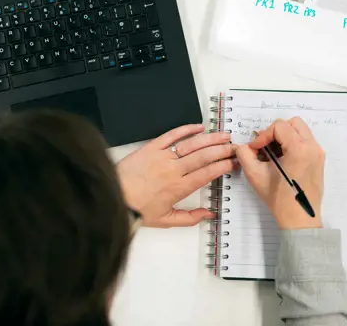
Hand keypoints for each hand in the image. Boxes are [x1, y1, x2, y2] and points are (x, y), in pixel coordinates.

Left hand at [117, 124, 235, 227]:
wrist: (112, 197)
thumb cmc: (137, 210)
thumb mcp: (165, 220)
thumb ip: (190, 218)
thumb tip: (209, 214)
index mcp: (179, 188)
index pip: (207, 173)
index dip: (223, 166)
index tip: (234, 162)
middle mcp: (173, 170)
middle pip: (204, 156)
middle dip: (222, 150)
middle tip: (234, 146)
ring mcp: (162, 157)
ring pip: (192, 144)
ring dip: (210, 139)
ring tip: (223, 135)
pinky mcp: (151, 148)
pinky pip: (171, 135)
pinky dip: (186, 129)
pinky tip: (199, 127)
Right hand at [234, 117, 324, 229]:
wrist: (299, 219)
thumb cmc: (279, 199)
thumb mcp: (255, 175)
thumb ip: (245, 155)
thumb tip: (244, 145)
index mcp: (299, 149)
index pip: (279, 126)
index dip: (263, 135)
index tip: (256, 148)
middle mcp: (312, 147)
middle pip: (293, 123)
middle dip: (276, 131)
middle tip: (265, 146)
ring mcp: (318, 153)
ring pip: (300, 130)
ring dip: (285, 136)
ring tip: (273, 152)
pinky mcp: (319, 159)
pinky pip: (305, 141)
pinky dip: (293, 143)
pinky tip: (282, 159)